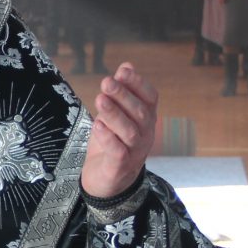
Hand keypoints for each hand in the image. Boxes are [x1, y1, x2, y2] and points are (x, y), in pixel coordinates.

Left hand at [81, 63, 157, 199]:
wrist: (107, 182)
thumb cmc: (112, 143)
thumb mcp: (115, 115)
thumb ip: (120, 93)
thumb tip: (126, 65)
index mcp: (146, 119)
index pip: (150, 98)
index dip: (138, 83)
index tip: (123, 71)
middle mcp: (145, 134)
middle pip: (140, 112)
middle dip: (122, 95)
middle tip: (106, 82)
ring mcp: (135, 152)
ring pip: (130, 132)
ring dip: (114, 114)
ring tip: (100, 100)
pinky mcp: (120, 167)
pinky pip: (118, 151)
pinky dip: (108, 138)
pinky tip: (97, 126)